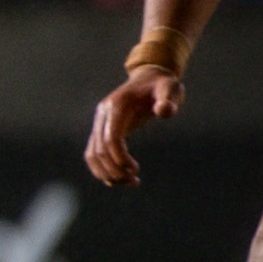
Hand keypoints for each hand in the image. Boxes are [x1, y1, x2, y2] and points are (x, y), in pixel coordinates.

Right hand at [85, 68, 182, 186]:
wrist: (149, 79)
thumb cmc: (162, 86)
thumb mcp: (170, 88)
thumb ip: (168, 100)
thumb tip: (164, 111)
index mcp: (116, 105)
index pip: (110, 138)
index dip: (119, 157)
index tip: (136, 170)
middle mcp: (103, 115)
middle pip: (99, 150)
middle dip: (114, 170)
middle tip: (134, 181)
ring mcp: (99, 122)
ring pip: (92, 154)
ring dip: (107, 173)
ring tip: (130, 182)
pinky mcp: (101, 130)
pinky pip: (94, 153)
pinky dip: (104, 168)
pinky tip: (121, 177)